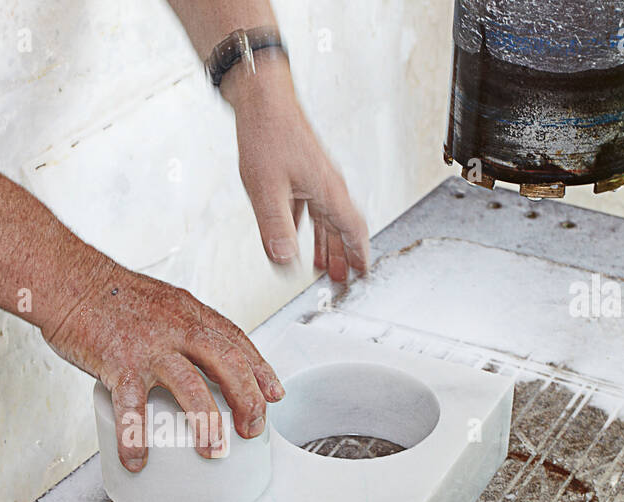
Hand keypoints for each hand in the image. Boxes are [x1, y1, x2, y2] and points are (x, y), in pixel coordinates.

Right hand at [42, 261, 284, 471]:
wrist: (69, 280)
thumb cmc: (110, 296)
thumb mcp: (163, 302)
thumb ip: (185, 328)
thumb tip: (204, 359)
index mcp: (190, 313)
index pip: (237, 342)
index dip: (261, 371)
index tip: (274, 396)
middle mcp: (176, 328)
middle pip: (228, 363)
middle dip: (248, 400)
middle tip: (253, 429)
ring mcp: (149, 347)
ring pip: (191, 386)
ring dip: (207, 422)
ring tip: (214, 450)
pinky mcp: (118, 364)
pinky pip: (131, 408)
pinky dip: (135, 438)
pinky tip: (138, 459)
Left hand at [222, 52, 370, 280]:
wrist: (261, 99)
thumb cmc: (268, 134)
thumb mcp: (267, 190)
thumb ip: (276, 229)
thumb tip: (285, 262)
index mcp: (328, 190)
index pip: (353, 229)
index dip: (360, 254)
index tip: (363, 274)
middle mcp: (327, 185)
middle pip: (341, 229)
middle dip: (343, 257)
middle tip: (342, 281)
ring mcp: (314, 178)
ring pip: (325, 219)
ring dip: (326, 244)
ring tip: (323, 267)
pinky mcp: (300, 172)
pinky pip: (308, 208)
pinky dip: (306, 227)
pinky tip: (295, 236)